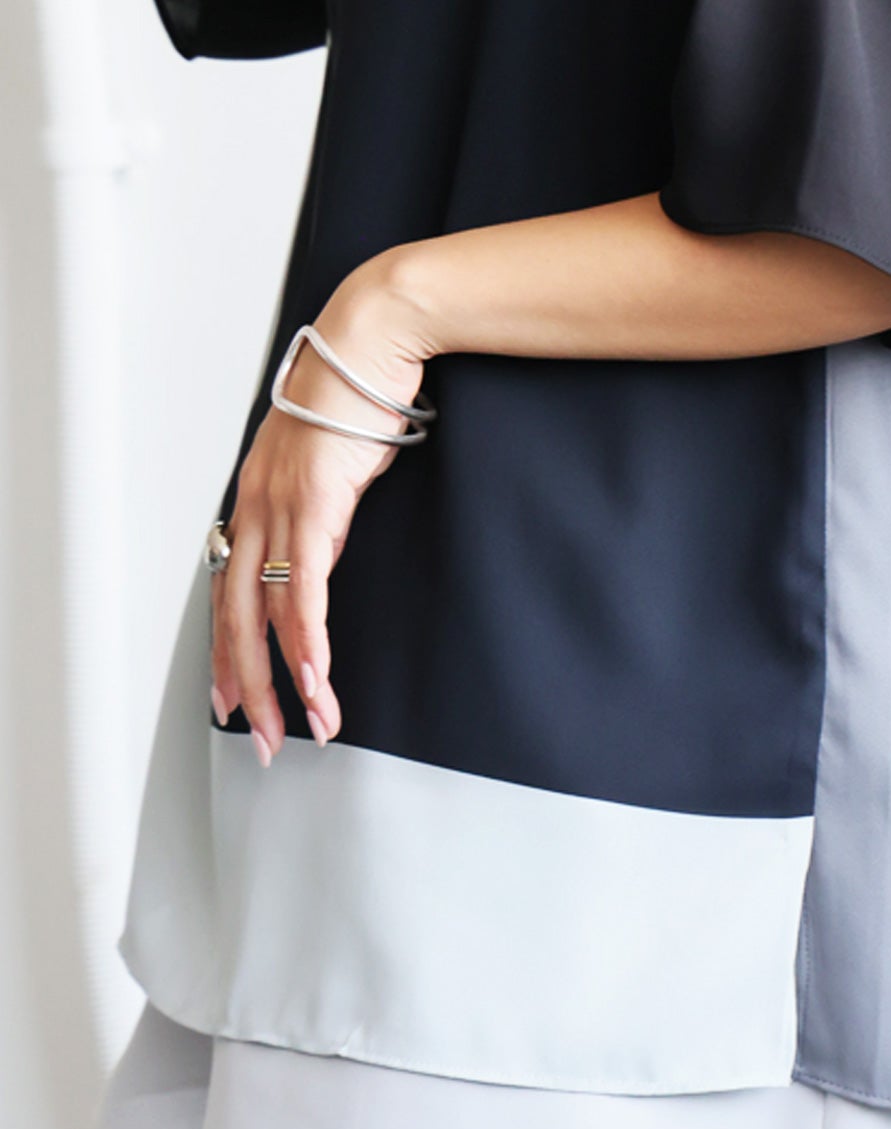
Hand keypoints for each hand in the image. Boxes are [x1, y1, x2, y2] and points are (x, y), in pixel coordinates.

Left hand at [210, 261, 427, 763]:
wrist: (371, 341)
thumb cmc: (357, 390)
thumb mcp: (334, 470)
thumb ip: (322, 518)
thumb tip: (324, 559)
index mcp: (257, 499)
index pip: (232, 591)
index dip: (231, 652)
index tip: (237, 698)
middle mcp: (255, 506)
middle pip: (237, 616)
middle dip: (249, 686)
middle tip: (263, 737)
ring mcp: (278, 507)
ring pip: (269, 615)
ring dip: (287, 680)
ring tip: (304, 726)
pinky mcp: (312, 507)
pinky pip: (305, 591)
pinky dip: (310, 641)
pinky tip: (317, 678)